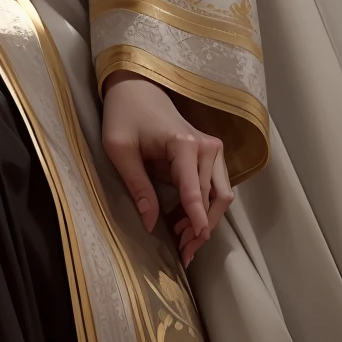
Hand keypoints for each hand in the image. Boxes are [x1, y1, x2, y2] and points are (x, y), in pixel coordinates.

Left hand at [100, 72, 231, 268]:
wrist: (137, 87)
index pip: (195, 190)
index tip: (195, 243)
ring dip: (206, 221)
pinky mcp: (210, 154)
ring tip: (183, 242)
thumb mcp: (120, 150)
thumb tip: (150, 224)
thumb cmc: (124, 115)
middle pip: (216, 197)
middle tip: (184, 253)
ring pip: (221, 195)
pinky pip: (214, 187)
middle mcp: (206, 147)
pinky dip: (204, 208)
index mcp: (183, 144)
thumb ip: (138, 187)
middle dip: (203, 228)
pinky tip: (184, 224)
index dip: (196, 220)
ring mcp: (212, 150)